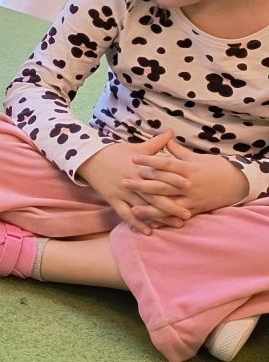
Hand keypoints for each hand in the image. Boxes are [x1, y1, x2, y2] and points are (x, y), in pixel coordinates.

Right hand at [77, 133, 181, 234]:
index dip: (175, 180)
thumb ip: (157, 143)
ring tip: (176, 225)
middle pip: (155, 195)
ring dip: (160, 217)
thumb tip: (171, 132)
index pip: (160, 174)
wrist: (89, 158)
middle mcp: (132, 181)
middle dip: (172, 206)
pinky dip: (137, 223)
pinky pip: (126, 214)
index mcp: (140, 168)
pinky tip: (148, 231)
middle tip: (188, 214)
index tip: (190, 186)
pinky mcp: (113, 199)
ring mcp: (122, 192)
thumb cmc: (115, 152)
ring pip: (144, 207)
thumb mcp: (137, 147)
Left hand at [124, 139, 248, 219]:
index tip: (133, 158)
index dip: (149, 161)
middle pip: (163, 185)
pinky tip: (150, 223)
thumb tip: (166, 138)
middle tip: (124, 182)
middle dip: (142, 185)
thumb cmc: (215, 168)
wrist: (236, 184)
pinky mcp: (194, 210)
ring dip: (150, 208)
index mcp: (189, 169)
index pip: (166, 164)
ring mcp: (191, 199)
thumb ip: (179, 151)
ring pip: (168, 204)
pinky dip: (163, 220)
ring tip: (133, 208)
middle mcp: (189, 185)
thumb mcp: (197, 157)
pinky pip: (176, 216)